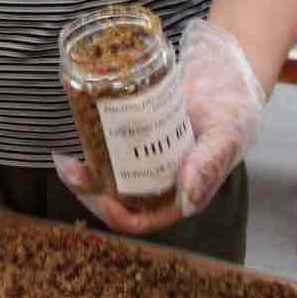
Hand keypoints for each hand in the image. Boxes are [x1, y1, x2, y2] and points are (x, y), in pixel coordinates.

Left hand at [53, 18, 264, 232]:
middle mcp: (159, 181)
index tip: (100, 198)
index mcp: (180, 195)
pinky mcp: (135, 134)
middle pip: (117, 199)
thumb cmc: (230, 114)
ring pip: (108, 175)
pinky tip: (77, 128)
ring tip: (65, 160)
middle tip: (72, 171)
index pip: (143, 219)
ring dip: (85, 172)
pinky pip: (108, 145)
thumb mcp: (223, 138)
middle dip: (91, 192)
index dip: (118, 215)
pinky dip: (91, 140)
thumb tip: (186, 197)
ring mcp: (145, 158)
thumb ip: (207, 165)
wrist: (223, 78)